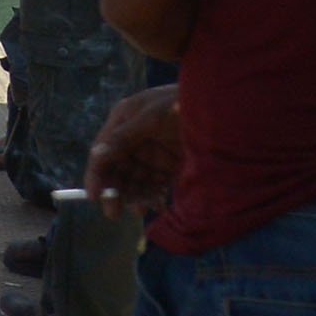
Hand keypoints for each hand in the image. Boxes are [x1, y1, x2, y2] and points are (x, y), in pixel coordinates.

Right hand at [85, 84, 181, 214]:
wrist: (222, 106)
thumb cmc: (182, 102)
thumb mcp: (152, 117)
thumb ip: (123, 136)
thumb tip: (96, 155)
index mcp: (123, 122)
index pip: (103, 152)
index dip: (96, 174)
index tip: (92, 196)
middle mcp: (134, 139)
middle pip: (117, 169)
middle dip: (115, 190)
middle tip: (114, 213)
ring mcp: (153, 154)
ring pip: (136, 180)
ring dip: (135, 196)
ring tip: (142, 209)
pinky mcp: (171, 166)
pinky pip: (157, 185)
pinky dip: (154, 196)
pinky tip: (158, 206)